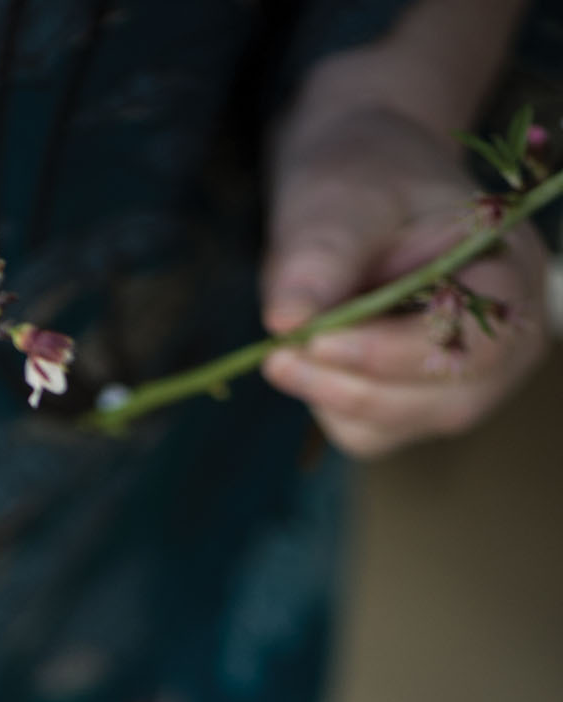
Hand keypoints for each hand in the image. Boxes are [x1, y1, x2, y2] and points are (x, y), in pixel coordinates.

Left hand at [260, 105, 547, 458]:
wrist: (362, 188)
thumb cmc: (365, 181)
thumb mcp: (343, 198)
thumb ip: (322, 254)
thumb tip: (285, 320)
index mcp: (510, 273)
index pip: (469, 340)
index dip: (389, 351)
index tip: (312, 340)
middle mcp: (505, 341)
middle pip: (440, 401)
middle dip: (351, 385)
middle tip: (277, 356)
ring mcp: (465, 384)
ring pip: (396, 426)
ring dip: (330, 394)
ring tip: (287, 346)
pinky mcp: (416, 408)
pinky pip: (367, 434)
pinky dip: (328, 404)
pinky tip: (314, 356)